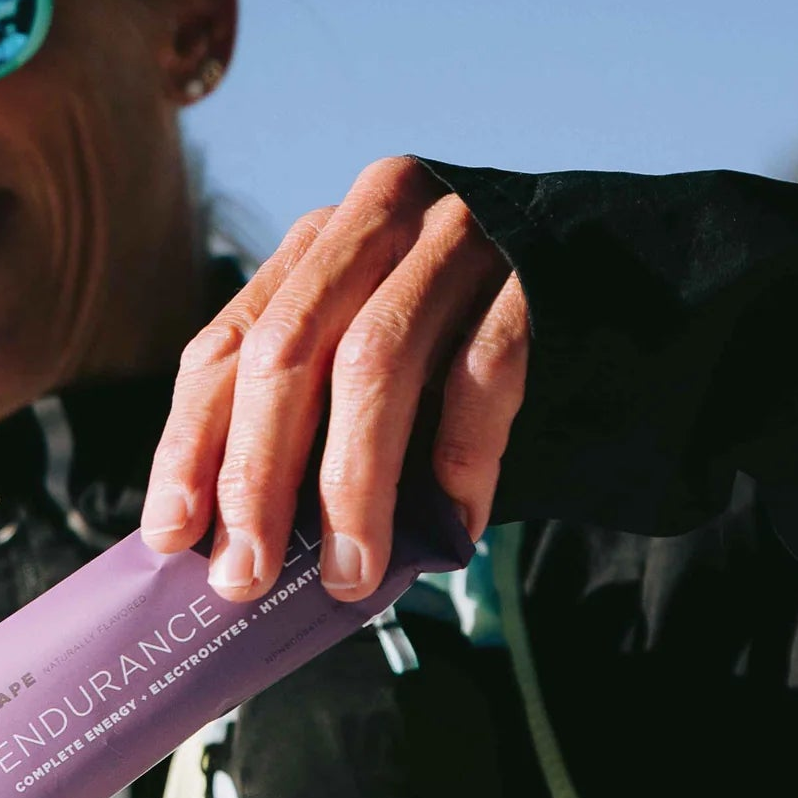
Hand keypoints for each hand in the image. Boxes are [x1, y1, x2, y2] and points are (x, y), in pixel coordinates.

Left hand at [142, 156, 528, 599]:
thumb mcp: (369, 359)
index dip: (189, 445)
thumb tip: (234, 549)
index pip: (224, 346)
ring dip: (351, 487)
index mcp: (315, 245)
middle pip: (286, 351)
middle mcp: (377, 220)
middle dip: (256, 478)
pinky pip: (485, 376)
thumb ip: (308, 424)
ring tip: (349, 577)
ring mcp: (460, 239)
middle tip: (244, 575)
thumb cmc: (464, 349)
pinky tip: (452, 529)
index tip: (172, 535)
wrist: (626, 279)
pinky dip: (460, 463)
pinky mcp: (538, 274)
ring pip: (375, 363)